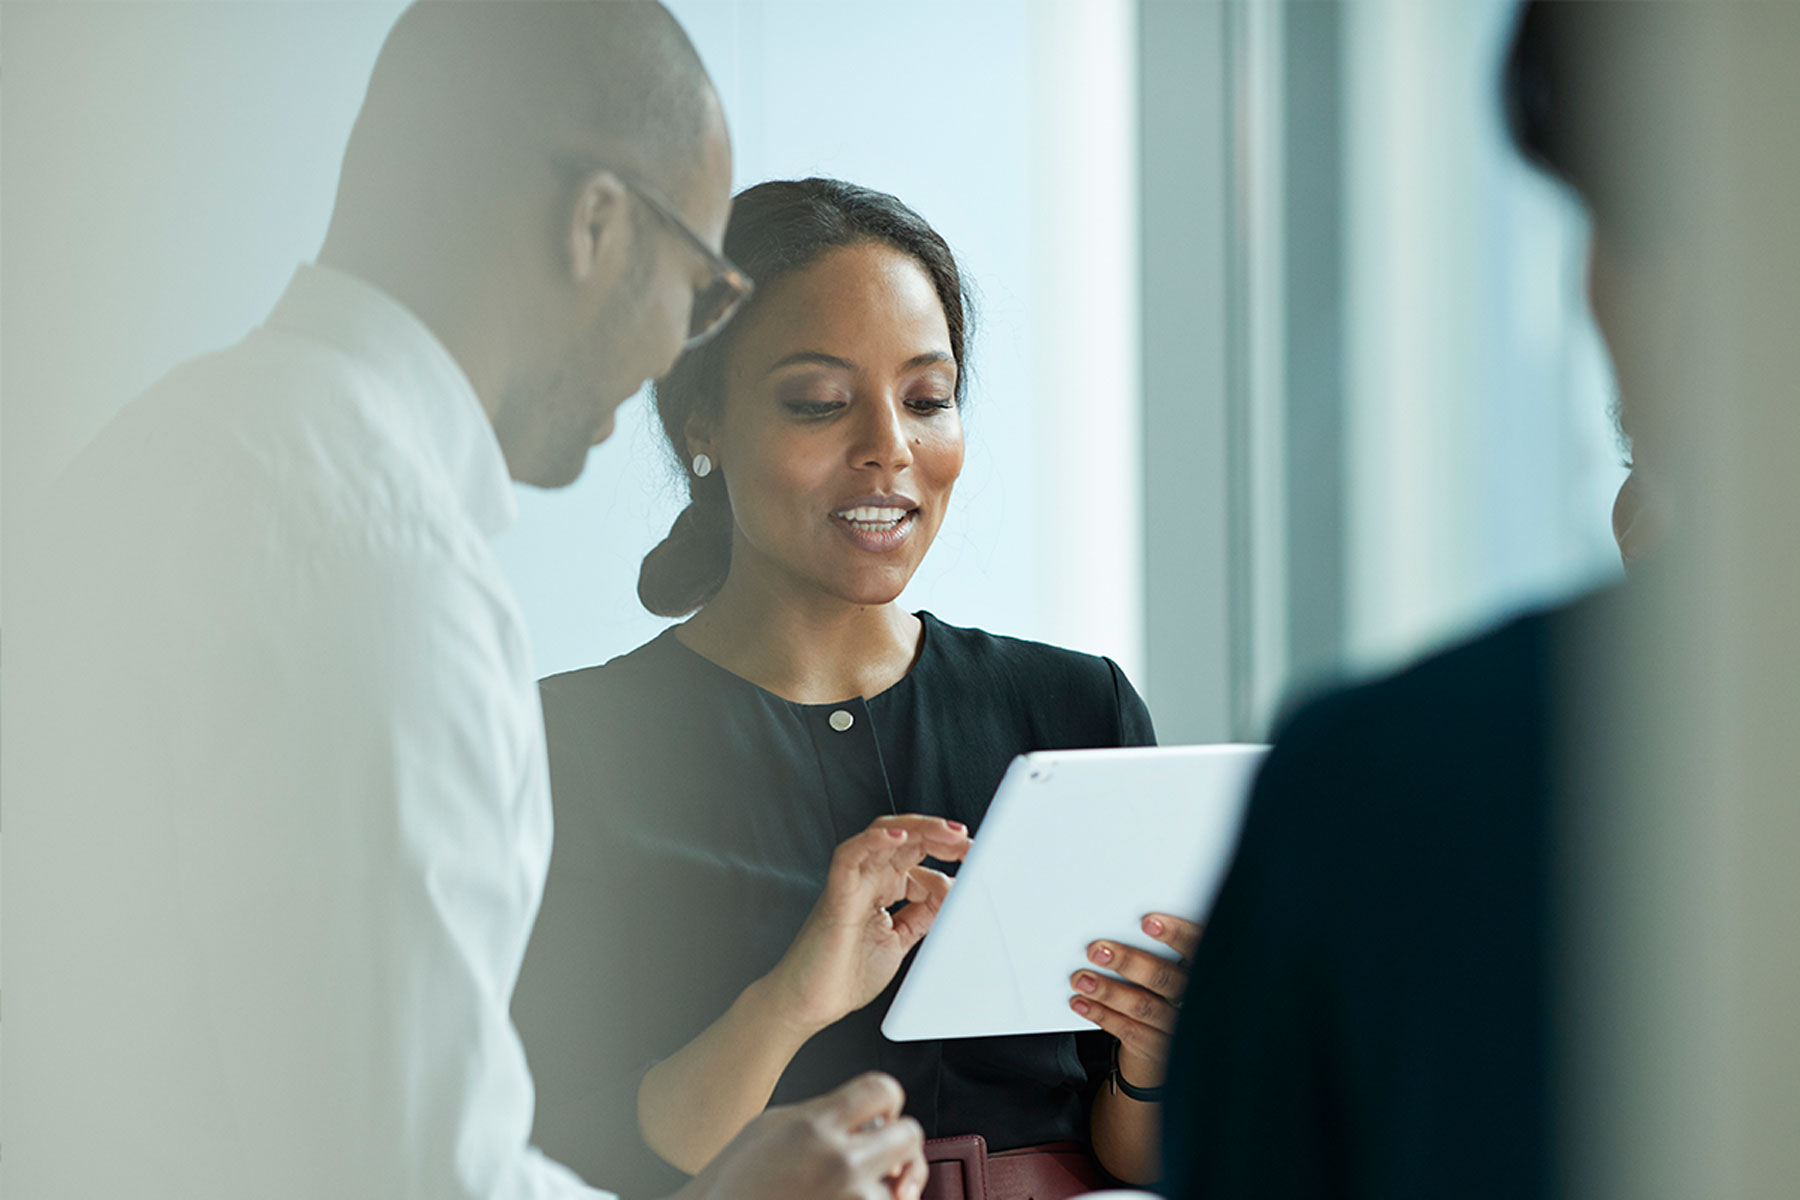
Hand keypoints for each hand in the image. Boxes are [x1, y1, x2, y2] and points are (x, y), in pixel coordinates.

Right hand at [671, 1071, 927, 1199]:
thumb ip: (821, 1111)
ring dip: (880, 1187)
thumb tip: (862, 1110)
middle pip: (910, 1136)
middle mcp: (841, 1164)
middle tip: (879, 1154)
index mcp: (817, 1127)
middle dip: (896, 1144)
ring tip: (841, 1190)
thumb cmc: (736, 1184)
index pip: (884, 1089)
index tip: (881, 1113)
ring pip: (900, 1186)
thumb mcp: (769, 1125)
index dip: (886, 1099)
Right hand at [764, 814, 969, 1034]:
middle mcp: (869, 879)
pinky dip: (873, 841)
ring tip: (947, 833)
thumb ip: (925, 915)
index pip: (920, 856)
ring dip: (918, 829)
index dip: (948, 853)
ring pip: (882, 835)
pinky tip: (898, 837)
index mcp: (885, 888)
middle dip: (940, 834)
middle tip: (968, 841)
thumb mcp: (902, 940)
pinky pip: (850, 856)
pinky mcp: (837, 894)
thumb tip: (954, 894)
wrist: (810, 1003)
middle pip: (906, 838)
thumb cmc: (846, 974)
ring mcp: (853, 883)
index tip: (976, 859)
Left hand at [1068, 912, 1200, 1090]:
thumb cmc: (1165, 989)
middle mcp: (1195, 998)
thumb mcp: (1173, 966)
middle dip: (1129, 962)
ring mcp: (1178, 1026)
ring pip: (1144, 1006)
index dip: (1177, 934)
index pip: (1198, 946)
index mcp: (1203, 969)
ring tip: (1082, 979)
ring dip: (1108, 991)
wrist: (1172, 1040)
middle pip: (1165, 978)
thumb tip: (1115, 929)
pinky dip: (1102, 1015)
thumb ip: (1156, 949)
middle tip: (1098, 951)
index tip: (1148, 923)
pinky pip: (1130, 1031)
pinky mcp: (1159, 1048)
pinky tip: (1081, 1003)